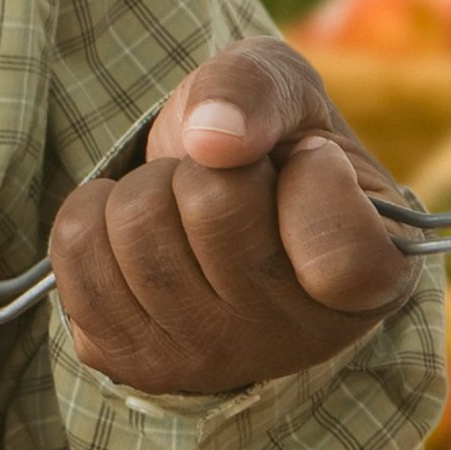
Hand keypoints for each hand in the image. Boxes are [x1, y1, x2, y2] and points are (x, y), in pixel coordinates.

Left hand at [51, 37, 415, 398]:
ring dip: (146, 186)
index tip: (307, 160)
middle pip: (211, 208)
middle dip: (204, 164)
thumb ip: (259, 91)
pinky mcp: (132, 360)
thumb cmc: (269, 143)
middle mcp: (299, 340)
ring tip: (182, 208)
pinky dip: (92, 210)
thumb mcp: (283, 88)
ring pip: (137, 227)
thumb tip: (211, 138)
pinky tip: (134, 229)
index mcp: (375, 281)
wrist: (205, 201)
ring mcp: (212, 360)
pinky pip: (75, 253)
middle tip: (227, 182)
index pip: (336, 251)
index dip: (310, 173)